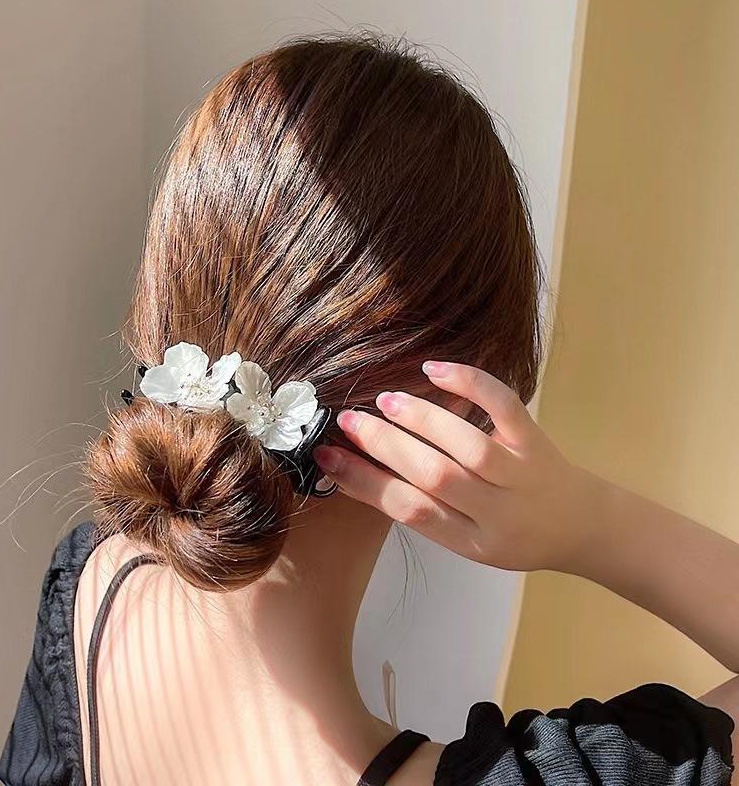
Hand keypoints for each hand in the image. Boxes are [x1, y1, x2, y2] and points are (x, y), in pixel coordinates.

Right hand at [313, 361, 607, 573]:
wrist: (584, 528)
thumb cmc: (516, 536)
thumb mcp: (470, 542)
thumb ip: (427, 511)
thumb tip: (365, 470)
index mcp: (471, 540)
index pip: (409, 510)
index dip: (364, 483)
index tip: (327, 457)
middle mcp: (496, 512)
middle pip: (433, 477)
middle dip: (384, 446)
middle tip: (346, 420)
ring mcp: (521, 475)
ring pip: (468, 446)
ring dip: (421, 419)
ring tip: (384, 400)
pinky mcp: (538, 442)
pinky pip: (507, 410)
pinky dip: (472, 385)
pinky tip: (435, 369)